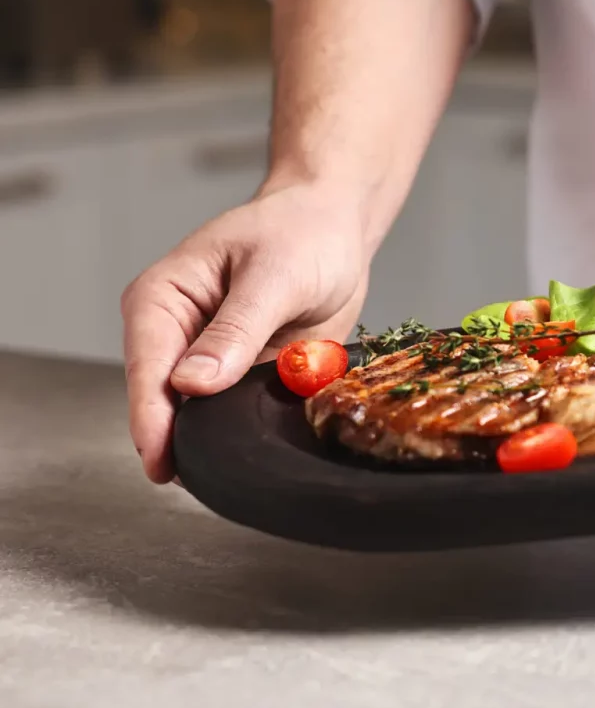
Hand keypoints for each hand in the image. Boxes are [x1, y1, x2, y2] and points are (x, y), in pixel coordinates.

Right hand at [121, 185, 371, 482]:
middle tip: (209, 478)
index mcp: (161, 300)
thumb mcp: (274, 275)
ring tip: (235, 471)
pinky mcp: (241, 378)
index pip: (147, 369)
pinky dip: (250, 433)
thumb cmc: (299, 234)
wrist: (333, 228)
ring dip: (219, 442)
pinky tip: (261, 453)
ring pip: (201, 418)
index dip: (151, 419)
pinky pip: (239, 417)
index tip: (160, 462)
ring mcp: (208, 361)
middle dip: (184, 441)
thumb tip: (192, 384)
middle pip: (165, 403)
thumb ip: (237, 329)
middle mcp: (175, 336)